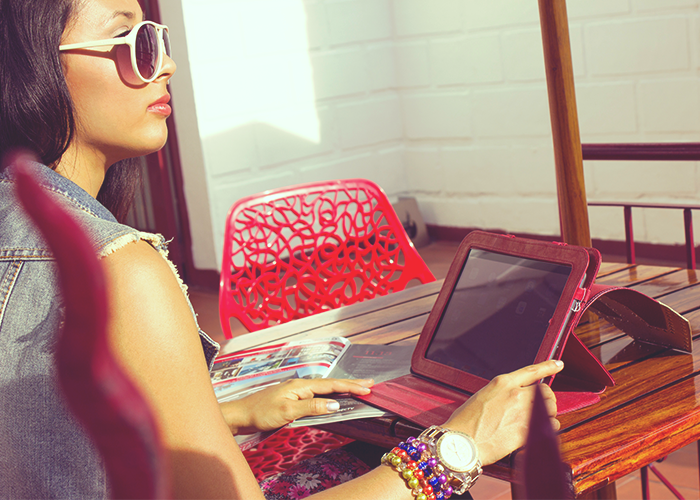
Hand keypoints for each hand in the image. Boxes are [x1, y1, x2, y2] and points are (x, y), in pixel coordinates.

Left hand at [220, 378, 373, 434]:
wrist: (240, 415)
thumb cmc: (260, 412)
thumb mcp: (288, 411)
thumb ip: (312, 407)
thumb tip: (335, 403)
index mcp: (301, 385)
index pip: (331, 385)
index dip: (350, 386)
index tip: (367, 388)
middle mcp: (300, 385)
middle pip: (331, 384)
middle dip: (351, 384)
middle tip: (370, 384)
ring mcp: (296, 391)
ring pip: (324, 389)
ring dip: (341, 389)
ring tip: (357, 389)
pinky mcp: (292, 399)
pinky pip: (317, 395)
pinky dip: (329, 395)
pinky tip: (333, 397)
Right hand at [443, 360, 562, 465]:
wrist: (462, 442)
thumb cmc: (465, 422)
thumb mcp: (482, 397)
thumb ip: (501, 394)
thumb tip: (512, 399)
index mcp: (502, 383)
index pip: (532, 371)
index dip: (548, 367)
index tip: (558, 365)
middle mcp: (516, 394)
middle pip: (545, 392)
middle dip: (547, 399)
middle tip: (541, 407)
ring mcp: (523, 413)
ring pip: (550, 410)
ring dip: (547, 415)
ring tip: (537, 421)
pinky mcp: (527, 432)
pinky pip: (549, 427)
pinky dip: (548, 429)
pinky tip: (539, 432)